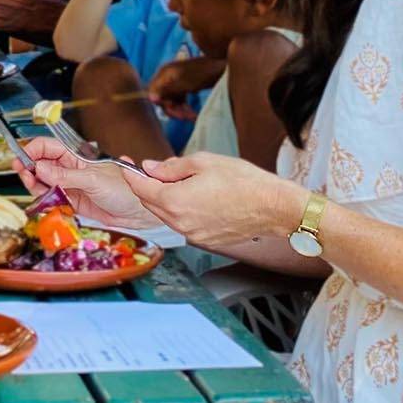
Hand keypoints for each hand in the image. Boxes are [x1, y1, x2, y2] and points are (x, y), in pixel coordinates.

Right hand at [16, 137, 159, 228]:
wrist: (139, 212)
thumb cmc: (124, 189)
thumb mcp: (93, 180)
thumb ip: (65, 175)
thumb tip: (40, 168)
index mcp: (76, 155)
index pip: (47, 147)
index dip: (32, 150)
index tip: (21, 158)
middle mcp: (70, 168)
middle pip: (40, 163)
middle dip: (29, 166)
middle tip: (22, 172)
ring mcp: (69, 185)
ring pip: (43, 182)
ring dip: (33, 183)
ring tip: (31, 184)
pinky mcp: (70, 201)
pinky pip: (50, 198)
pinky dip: (43, 199)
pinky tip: (42, 198)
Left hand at [128, 152, 305, 252]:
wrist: (274, 207)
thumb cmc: (244, 183)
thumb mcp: (204, 162)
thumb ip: (171, 166)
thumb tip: (150, 168)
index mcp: (174, 201)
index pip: (140, 188)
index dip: (132, 175)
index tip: (129, 166)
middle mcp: (179, 223)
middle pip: (150, 204)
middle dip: (148, 187)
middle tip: (156, 171)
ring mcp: (191, 235)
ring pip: (166, 214)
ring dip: (166, 200)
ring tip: (184, 183)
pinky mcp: (204, 240)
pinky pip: (183, 224)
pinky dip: (182, 211)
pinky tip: (198, 198)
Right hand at [145, 56, 225, 120]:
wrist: (224, 66)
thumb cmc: (204, 73)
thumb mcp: (184, 83)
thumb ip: (167, 90)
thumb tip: (150, 98)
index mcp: (164, 73)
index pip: (153, 92)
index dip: (162, 104)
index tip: (175, 114)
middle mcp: (167, 76)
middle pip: (163, 97)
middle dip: (173, 109)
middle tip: (186, 117)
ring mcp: (176, 80)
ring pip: (172, 100)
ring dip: (180, 110)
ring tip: (192, 116)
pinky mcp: (185, 84)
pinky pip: (180, 98)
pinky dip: (185, 106)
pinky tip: (193, 113)